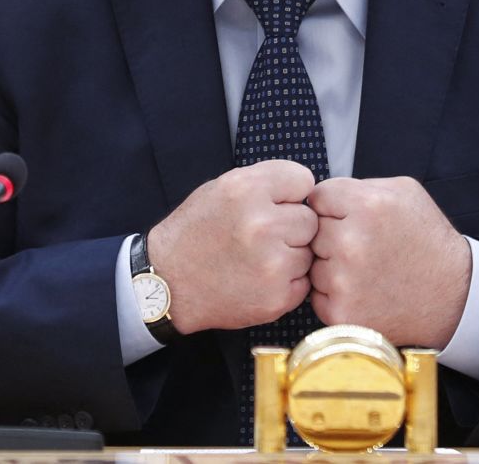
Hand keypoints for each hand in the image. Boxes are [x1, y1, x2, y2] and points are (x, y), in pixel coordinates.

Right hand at [147, 160, 317, 333]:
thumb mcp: (221, 188)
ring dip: (291, 255)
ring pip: (309, 252)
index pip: (303, 180)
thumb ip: (265, 182)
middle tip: (262, 236)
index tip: (274, 204)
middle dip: (291, 226)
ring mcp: (272, 264)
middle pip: (310, 219)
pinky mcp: (277, 297)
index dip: (289, 193)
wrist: (168, 283)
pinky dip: (288, 282)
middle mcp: (262, 224)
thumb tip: (306, 189)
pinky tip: (259, 279)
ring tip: (257, 259)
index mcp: (246, 190)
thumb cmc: (196, 232)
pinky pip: (304, 281)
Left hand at [308, 176, 470, 347]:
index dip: (333, 207)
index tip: (351, 218)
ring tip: (365, 269)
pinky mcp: (340, 313)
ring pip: (311, 262)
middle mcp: (351, 242)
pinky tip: (363, 291)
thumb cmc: (427, 240)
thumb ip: (359, 185)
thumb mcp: (404, 192)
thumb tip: (320, 194)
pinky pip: (316, 294)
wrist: (454, 296)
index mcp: (367, 205)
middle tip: (363, 246)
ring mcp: (343, 281)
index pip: (317, 196)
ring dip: (330, 265)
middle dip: (331, 235)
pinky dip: (333, 294)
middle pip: (311, 230)